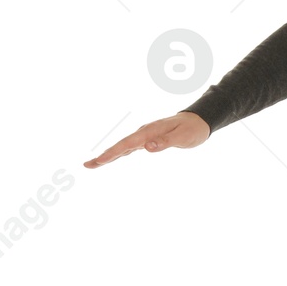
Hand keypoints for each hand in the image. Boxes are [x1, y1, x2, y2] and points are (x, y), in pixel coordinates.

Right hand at [84, 111, 209, 167]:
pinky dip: (120, 152)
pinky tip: (113, 157)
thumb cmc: (192, 130)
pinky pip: (130, 146)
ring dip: (109, 154)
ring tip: (95, 163)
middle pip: (121, 145)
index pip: (128, 144)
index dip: (113, 152)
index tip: (100, 160)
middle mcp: (144, 132)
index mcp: (150, 131)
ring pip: (124, 146)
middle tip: (88, 165)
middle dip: (105, 155)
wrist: (198, 120)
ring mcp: (145, 135)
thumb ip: (166, 142)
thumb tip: (147, 147)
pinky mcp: (148, 138)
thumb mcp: (183, 137)